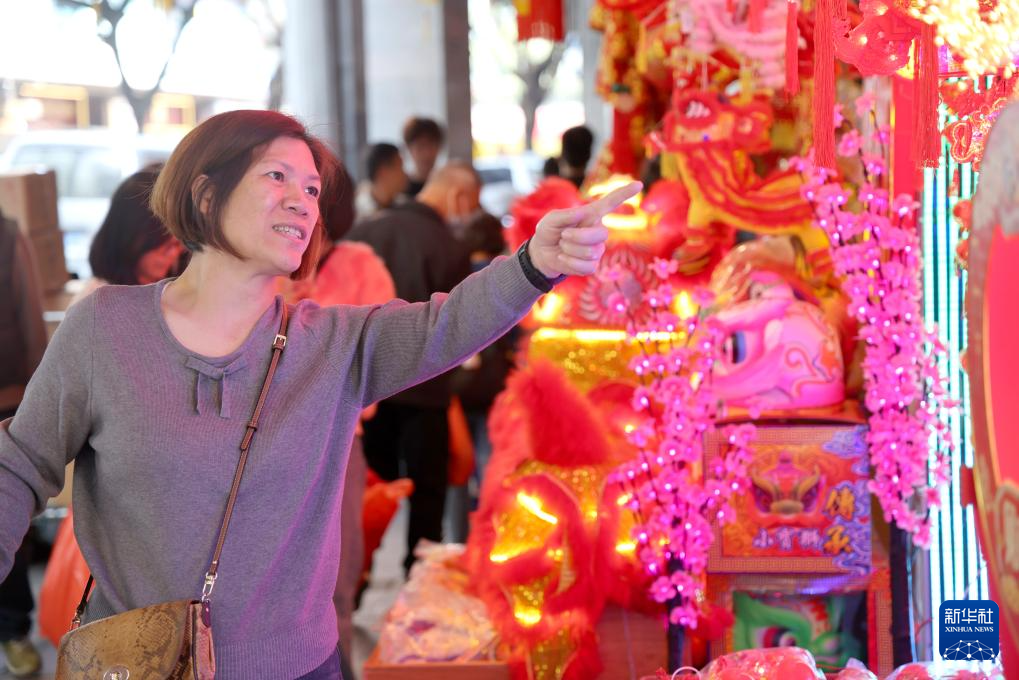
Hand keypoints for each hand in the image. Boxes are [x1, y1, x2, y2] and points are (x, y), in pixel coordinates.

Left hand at [527, 181, 642, 277]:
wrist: (542, 253)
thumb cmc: (548, 232)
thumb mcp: (550, 219)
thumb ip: (564, 215)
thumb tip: (583, 212)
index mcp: (590, 215)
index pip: (610, 203)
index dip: (624, 194)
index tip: (638, 184)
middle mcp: (597, 231)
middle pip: (601, 234)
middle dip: (578, 237)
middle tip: (563, 235)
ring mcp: (597, 249)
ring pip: (590, 252)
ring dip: (570, 249)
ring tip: (562, 246)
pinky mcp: (592, 265)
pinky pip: (586, 266)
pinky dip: (569, 263)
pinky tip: (563, 258)